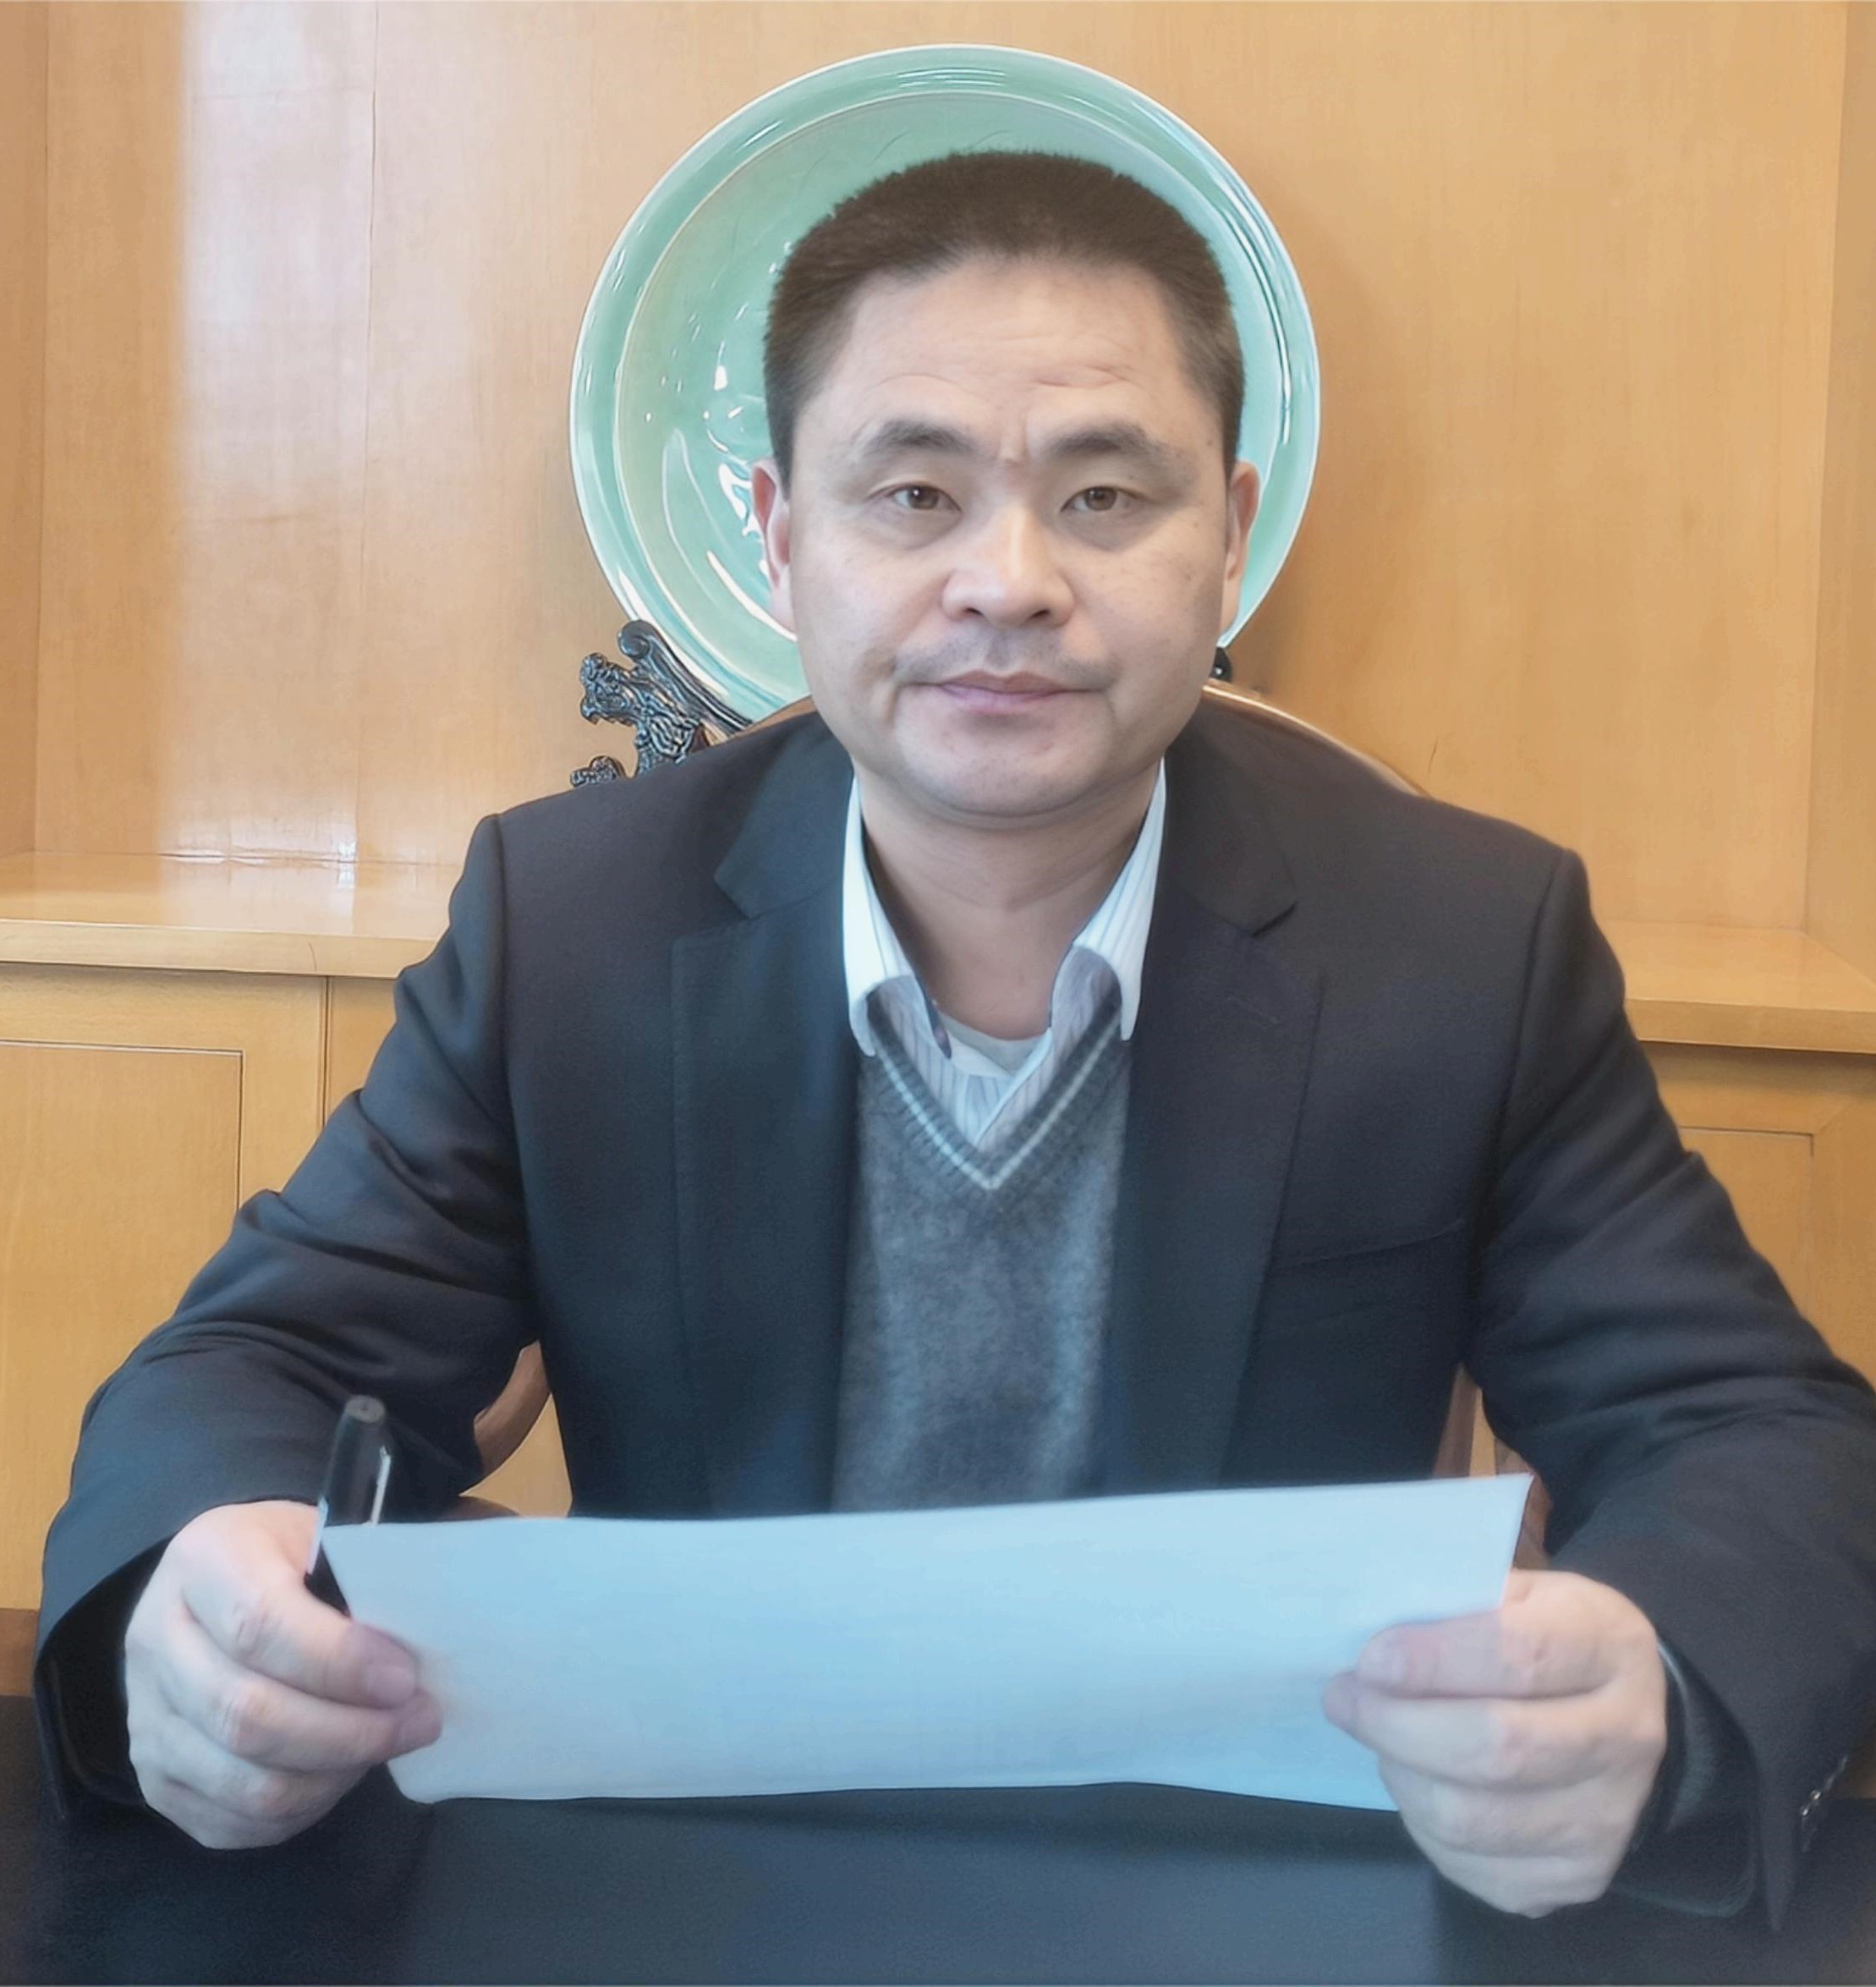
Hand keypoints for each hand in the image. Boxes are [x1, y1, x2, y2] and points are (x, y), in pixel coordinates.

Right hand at [123, 1500, 443, 1848]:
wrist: (219, 1590)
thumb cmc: (291, 1559)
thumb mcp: (326, 1538)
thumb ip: (365, 1580)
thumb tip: (423, 1646)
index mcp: (203, 1560)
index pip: (258, 1624)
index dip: (338, 1662)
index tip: (406, 1678)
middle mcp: (155, 1640)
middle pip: (247, 1715)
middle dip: (350, 1731)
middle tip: (419, 1721)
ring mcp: (146, 1718)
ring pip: (242, 1781)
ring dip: (332, 1776)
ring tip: (386, 1745)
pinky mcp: (154, 1779)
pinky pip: (231, 1822)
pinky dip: (300, 1811)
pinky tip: (341, 1773)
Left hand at [1321, 1568, 1667, 1915]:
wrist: (1623, 1712)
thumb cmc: (1548, 1636)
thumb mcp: (1519, 1594)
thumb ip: (1458, 1606)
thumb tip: (1373, 1639)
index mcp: (1610, 1646)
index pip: (1520, 1655)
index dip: (1434, 1660)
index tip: (1370, 1660)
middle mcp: (1627, 1738)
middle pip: (1496, 1748)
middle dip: (1397, 1725)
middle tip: (1344, 1699)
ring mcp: (1609, 1818)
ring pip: (1474, 1818)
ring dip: (1402, 1775)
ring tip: (1379, 1739)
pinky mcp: (1578, 1877)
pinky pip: (1472, 1864)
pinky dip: (1422, 1825)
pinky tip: (1418, 1781)